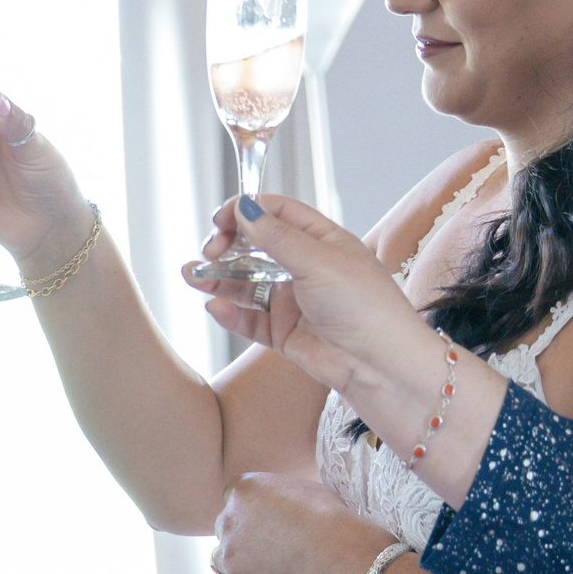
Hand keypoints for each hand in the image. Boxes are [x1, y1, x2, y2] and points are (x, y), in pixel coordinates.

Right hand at [182, 195, 432, 387]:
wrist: (380, 365)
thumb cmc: (365, 306)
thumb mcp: (318, 261)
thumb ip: (277, 237)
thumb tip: (244, 208)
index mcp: (323, 240)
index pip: (278, 213)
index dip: (247, 211)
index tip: (221, 219)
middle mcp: (307, 268)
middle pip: (257, 248)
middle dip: (229, 246)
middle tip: (210, 251)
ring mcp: (295, 301)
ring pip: (248, 285)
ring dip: (219, 279)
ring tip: (193, 276)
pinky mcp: (285, 334)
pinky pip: (251, 319)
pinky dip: (231, 312)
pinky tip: (215, 306)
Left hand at [210, 471, 379, 573]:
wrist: (327, 549)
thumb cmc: (325, 516)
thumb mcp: (306, 491)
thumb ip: (285, 497)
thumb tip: (291, 507)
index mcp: (244, 489)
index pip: (234, 498)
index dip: (250, 511)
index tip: (269, 521)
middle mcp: (228, 518)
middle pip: (225, 528)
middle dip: (243, 537)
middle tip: (272, 547)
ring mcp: (228, 551)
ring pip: (219, 559)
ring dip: (237, 564)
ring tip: (266, 569)